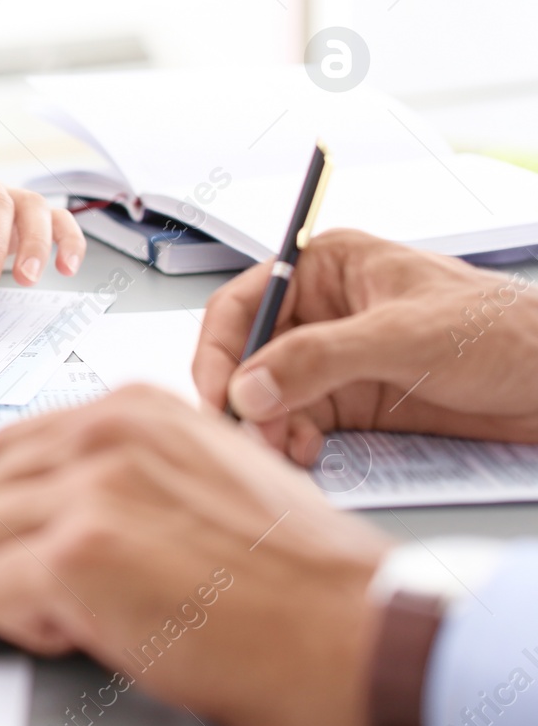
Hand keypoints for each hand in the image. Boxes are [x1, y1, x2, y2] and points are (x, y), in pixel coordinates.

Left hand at [0, 387, 392, 725]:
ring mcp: (88, 489)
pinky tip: (81, 630)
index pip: (7, 441)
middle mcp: (105, 433)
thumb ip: (121, 470)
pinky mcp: (76, 555)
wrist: (360, 629)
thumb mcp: (205, 476)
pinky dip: (19, 623)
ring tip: (87, 611)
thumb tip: (41, 501)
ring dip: (14, 586)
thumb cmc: (297, 574)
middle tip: (40, 589)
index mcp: (135, 408)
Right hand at [193, 229, 537, 463]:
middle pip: (248, 356)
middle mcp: (324, 313)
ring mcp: (339, 361)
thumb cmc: (507, 333)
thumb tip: (250, 387)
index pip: (243, 305)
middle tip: (246, 436)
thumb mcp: (407, 336)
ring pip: (270, 396)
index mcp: (328, 269)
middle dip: (243, 398)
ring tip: (283, 452)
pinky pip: (301, 425)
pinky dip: (293, 444)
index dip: (219, 351)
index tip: (217, 397)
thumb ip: (321, 359)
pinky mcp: (357, 404)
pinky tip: (307, 456)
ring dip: (267, 427)